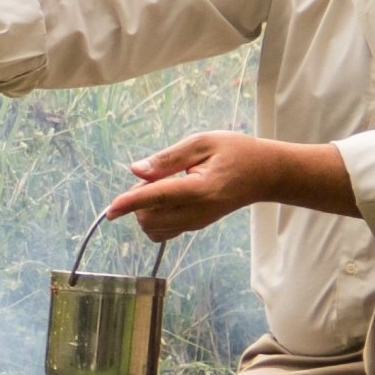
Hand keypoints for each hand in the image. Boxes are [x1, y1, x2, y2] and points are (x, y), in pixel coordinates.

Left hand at [105, 132, 277, 240]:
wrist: (264, 175)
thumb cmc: (236, 152)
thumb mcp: (203, 142)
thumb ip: (168, 158)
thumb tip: (136, 170)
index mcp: (200, 189)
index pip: (158, 198)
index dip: (130, 202)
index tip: (110, 210)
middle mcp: (197, 212)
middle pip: (149, 218)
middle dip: (139, 199)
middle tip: (156, 174)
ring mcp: (196, 223)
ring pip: (153, 228)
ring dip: (145, 210)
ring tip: (164, 184)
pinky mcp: (194, 227)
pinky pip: (163, 232)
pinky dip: (154, 218)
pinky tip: (165, 200)